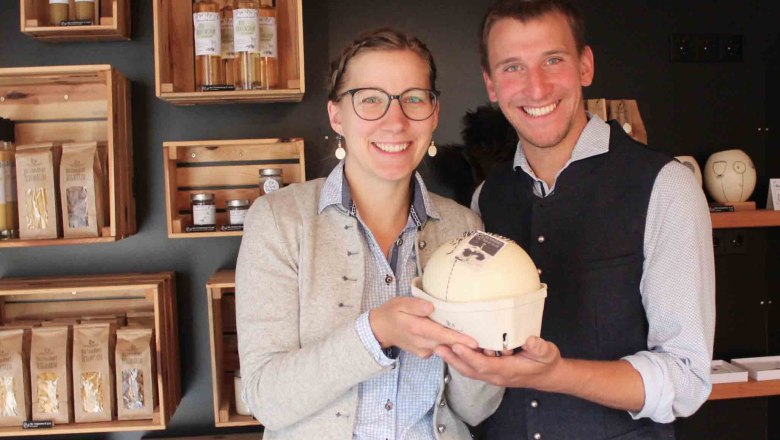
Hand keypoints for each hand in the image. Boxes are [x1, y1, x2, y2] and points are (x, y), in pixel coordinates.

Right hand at [369, 297, 477, 357]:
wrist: (379, 330)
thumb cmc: (392, 312)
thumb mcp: (401, 303)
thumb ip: (415, 305)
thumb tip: (431, 306)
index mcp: (417, 328)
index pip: (442, 334)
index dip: (459, 338)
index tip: (475, 342)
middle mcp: (422, 343)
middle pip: (448, 344)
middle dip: (466, 343)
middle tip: (487, 341)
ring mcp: (424, 351)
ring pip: (446, 347)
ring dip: (460, 345)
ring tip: (479, 340)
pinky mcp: (425, 354)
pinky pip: (441, 349)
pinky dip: (450, 344)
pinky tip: (460, 339)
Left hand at [435, 336, 565, 389]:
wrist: (547, 376)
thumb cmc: (546, 362)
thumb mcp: (547, 353)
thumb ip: (539, 347)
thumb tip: (530, 340)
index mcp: (507, 371)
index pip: (484, 365)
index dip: (469, 356)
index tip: (456, 346)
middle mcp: (496, 375)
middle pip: (470, 370)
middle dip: (454, 359)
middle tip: (438, 347)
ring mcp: (492, 375)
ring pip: (469, 370)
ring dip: (453, 360)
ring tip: (439, 347)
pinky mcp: (491, 371)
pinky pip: (472, 368)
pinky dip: (460, 360)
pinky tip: (451, 349)